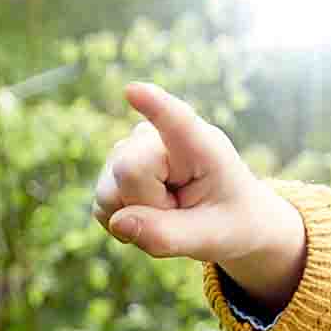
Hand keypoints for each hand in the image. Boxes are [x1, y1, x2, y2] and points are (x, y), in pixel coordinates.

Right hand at [92, 82, 303, 288]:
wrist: (228, 219)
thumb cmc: (229, 222)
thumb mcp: (211, 239)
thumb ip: (168, 235)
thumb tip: (116, 222)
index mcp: (201, 145)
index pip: (175, 120)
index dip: (152, 105)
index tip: (133, 91)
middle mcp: (157, 136)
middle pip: (128, 171)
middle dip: (148, 208)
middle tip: (182, 213)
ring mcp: (129, 148)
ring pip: (108, 192)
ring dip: (137, 218)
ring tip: (170, 213)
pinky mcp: (112, 168)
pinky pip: (101, 206)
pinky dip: (123, 223)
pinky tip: (149, 217)